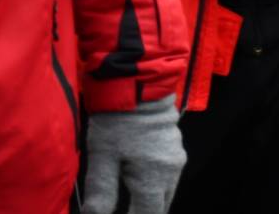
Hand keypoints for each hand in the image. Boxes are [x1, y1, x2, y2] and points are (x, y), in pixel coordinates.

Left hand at [82, 95, 185, 213]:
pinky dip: (151, 184)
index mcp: (156, 176)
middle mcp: (172, 169)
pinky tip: (132, 178)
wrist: (136, 78)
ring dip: (147, 200)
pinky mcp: (175, 145)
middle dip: (141, 211)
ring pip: (165, 192)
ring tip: (123, 197)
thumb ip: (102, 192)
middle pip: (160, 207)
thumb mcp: (103, 155)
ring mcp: (177, 156)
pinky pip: (166, 176)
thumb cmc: (117, 117)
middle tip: (119, 208)